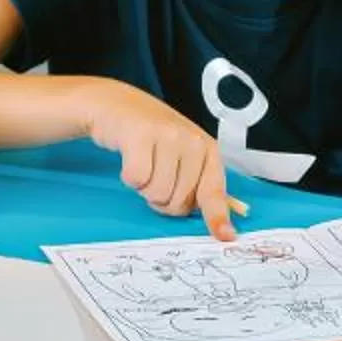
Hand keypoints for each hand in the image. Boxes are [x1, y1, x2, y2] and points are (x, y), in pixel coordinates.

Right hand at [85, 85, 236, 239]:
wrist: (117, 103)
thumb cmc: (152, 136)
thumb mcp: (182, 155)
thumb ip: (198, 184)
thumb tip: (220, 227)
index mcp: (207, 149)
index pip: (214, 191)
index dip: (217, 217)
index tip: (224, 237)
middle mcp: (192, 141)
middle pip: (179, 203)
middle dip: (162, 198)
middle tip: (155, 174)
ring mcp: (167, 135)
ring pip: (156, 194)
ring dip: (144, 187)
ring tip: (143, 162)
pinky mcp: (141, 134)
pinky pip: (136, 179)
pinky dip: (129, 176)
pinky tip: (130, 156)